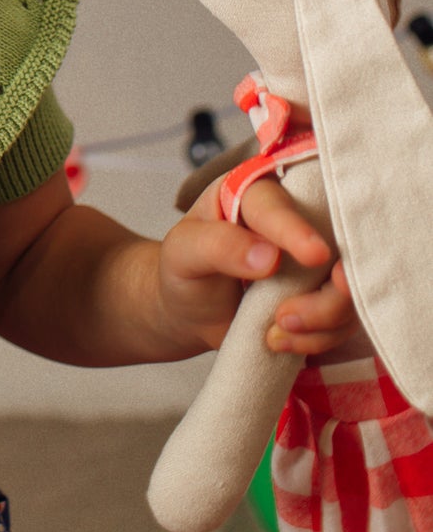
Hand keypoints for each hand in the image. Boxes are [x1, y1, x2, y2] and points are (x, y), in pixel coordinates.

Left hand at [157, 175, 355, 356]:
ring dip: (320, 320)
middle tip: (287, 316)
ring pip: (348, 289)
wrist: (190, 311)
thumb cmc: (184, 270)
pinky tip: (279, 338)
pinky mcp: (326, 294)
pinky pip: (347, 318)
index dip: (298, 229)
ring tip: (274, 328)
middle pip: (337, 246)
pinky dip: (319, 337)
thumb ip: (217, 246)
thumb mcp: (183, 252)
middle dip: (325, 292)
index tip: (315, 256)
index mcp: (253, 193)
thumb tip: (268, 257)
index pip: (278, 204)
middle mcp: (295, 218)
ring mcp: (318, 259)